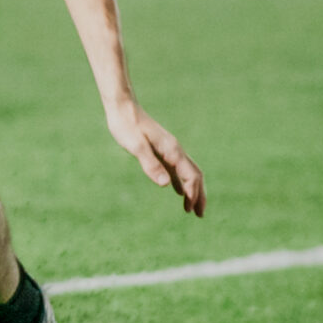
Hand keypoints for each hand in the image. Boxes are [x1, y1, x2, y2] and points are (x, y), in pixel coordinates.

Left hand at [104, 97, 206, 215]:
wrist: (122, 107)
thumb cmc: (126, 126)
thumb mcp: (136, 147)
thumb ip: (150, 165)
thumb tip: (166, 185)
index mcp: (172, 150)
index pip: (190, 175)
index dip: (193, 193)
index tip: (191, 210)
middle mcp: (175, 150)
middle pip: (195, 175)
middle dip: (199, 195)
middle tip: (200, 215)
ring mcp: (169, 150)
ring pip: (188, 172)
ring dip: (192, 190)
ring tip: (192, 208)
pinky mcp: (161, 150)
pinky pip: (177, 169)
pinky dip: (182, 182)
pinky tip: (178, 191)